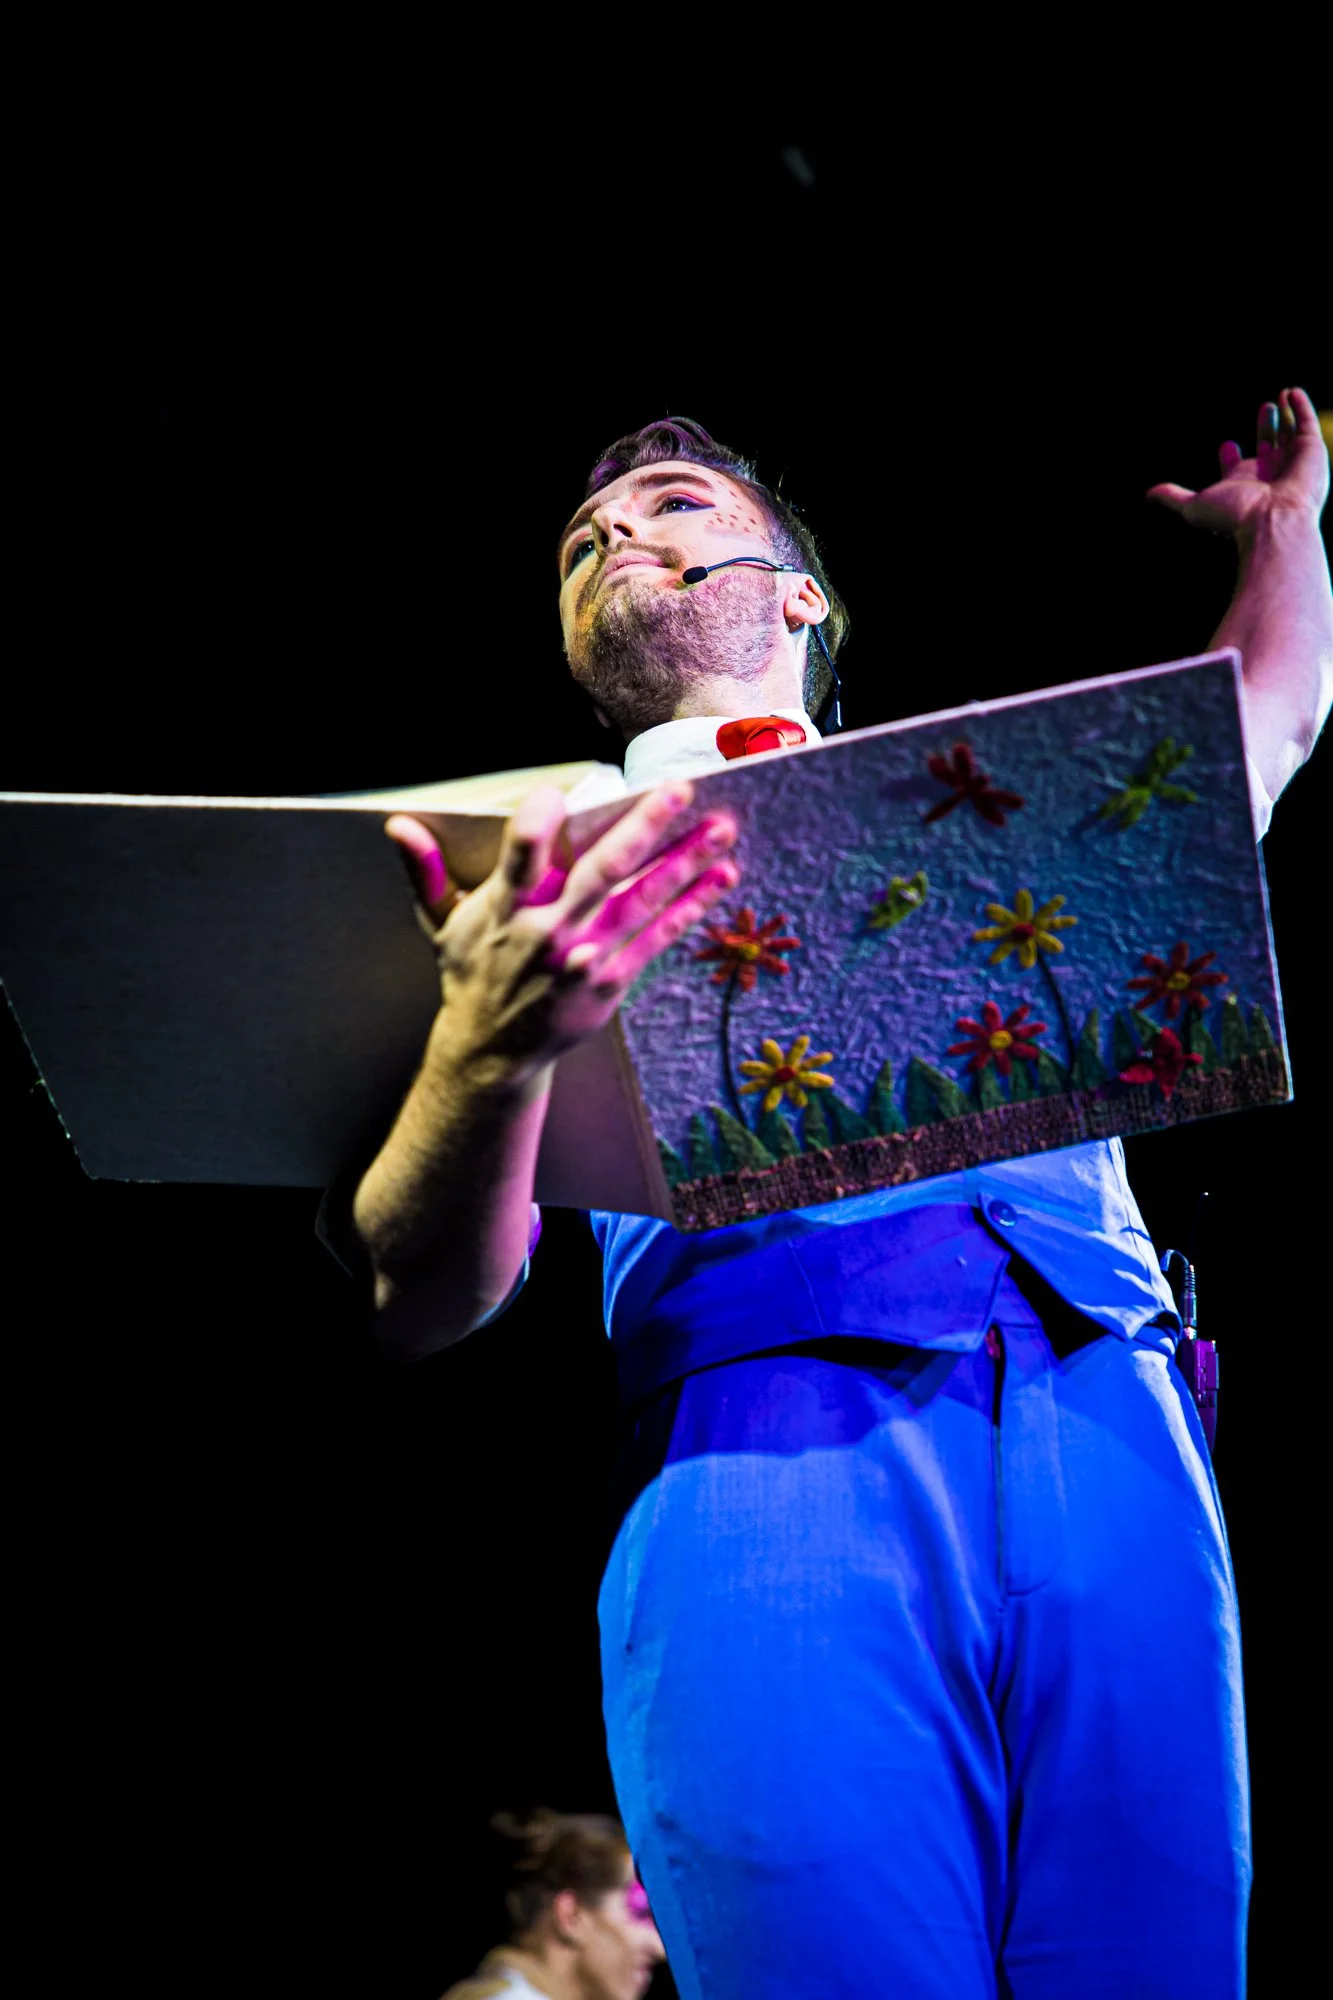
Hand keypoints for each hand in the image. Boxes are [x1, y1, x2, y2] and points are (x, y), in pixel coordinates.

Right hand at [385, 784, 739, 1076]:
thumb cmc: (471, 977)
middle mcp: (547, 933)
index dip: (536, 826)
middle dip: (641, 830)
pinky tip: (721, 879)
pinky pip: (656, 938)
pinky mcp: (610, 982)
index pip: (518, 859)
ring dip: (685, 864)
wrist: (492, 1055)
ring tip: (722, 829)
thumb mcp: (440, 925)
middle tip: (679, 791)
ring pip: (641, 902)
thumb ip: (426, 871)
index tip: (557, 794)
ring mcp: (584, 959)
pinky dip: (690, 908)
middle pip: (599, 874)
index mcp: (503, 911)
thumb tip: (398, 825)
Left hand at [1147, 387, 1328, 537]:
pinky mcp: (1311, 450)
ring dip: (1284, 416)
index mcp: (1243, 485)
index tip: (1226, 446)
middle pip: (1266, 447)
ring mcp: (1291, 462)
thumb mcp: (1194, 505)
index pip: (1237, 468)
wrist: (1274, 519)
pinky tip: (1292, 393)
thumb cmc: (1234, 515)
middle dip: (1264, 430)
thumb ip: (1173, 497)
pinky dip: (1301, 407)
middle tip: (1263, 410)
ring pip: (1289, 434)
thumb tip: (1148, 494)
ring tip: (1281, 396)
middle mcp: (1268, 474)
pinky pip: (1306, 423)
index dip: (1231, 457)